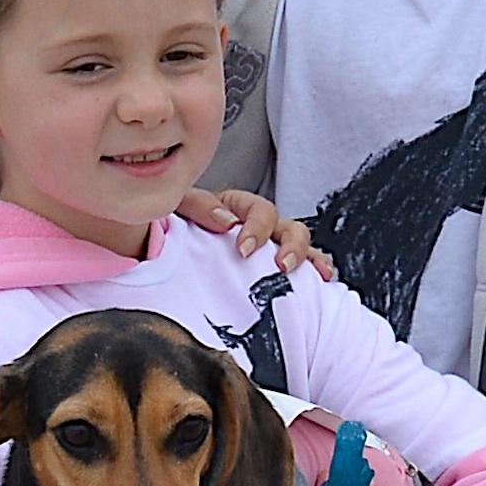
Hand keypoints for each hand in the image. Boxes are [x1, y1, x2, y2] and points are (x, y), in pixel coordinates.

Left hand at [177, 187, 332, 275]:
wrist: (163, 262)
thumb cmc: (170, 232)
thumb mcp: (178, 209)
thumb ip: (197, 206)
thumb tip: (227, 222)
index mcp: (234, 207)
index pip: (256, 209)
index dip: (256, 228)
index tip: (243, 249)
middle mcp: (256, 226)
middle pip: (285, 226)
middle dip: (289, 245)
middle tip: (280, 266)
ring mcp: (268, 248)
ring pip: (299, 244)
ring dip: (307, 256)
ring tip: (313, 274)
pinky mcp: (272, 269)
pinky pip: (303, 265)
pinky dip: (316, 269)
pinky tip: (323, 279)